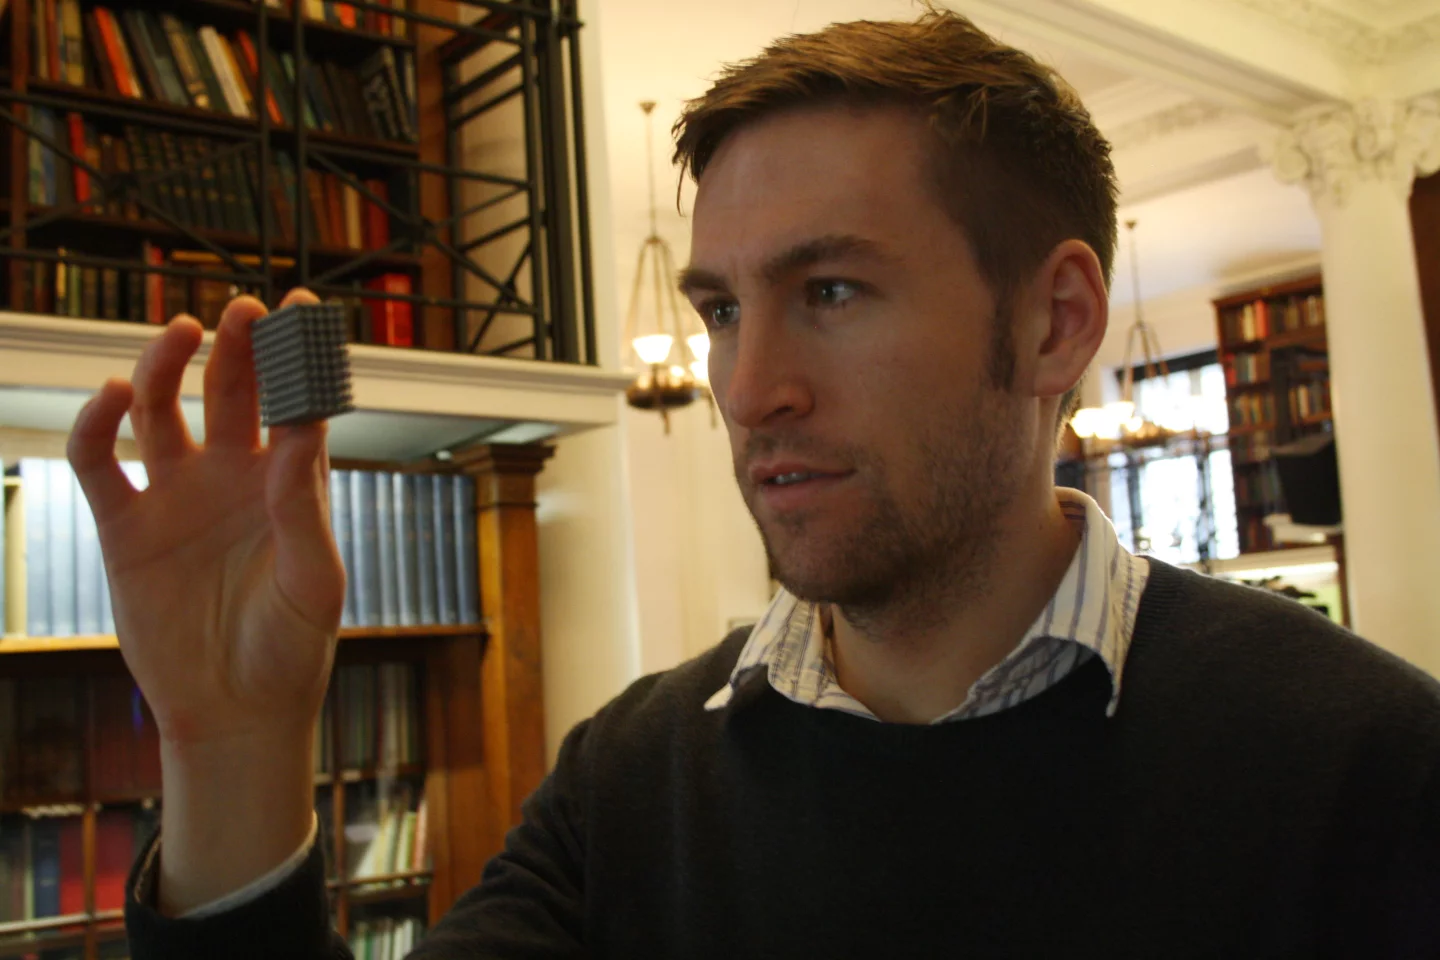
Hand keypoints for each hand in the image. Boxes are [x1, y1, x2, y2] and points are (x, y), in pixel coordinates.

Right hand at [67, 289, 344, 748]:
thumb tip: (300, 431)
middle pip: (230, 391)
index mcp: (289, 482)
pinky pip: (101, 462)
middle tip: (242, 312)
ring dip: (164, 366)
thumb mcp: (313, 581)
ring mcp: (176, 496)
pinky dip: (96, 424)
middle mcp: (232, 476)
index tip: (301, 309)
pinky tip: (109, 396)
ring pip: (161, 410)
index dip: (298, 355)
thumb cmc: (292, 648)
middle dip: (237, 347)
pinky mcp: (126, 527)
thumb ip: (302, 510)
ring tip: (180, 335)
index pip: (296, 402)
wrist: (234, 710)